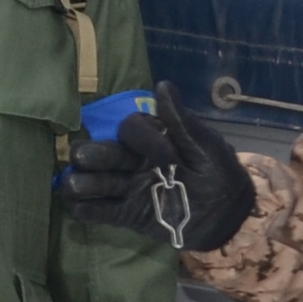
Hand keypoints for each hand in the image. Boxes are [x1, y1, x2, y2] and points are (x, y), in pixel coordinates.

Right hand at [59, 104, 257, 252]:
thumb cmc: (220, 173)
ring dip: (82, 182)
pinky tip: (77, 206)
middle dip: (93, 154)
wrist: (229, 216)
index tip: (168, 157)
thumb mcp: (206, 146)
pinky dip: (85, 209)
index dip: (142, 138)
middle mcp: (133, 161)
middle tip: (82, 157)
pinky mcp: (127, 215)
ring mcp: (128, 188)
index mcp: (152, 140)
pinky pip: (100, 212)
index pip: (131, 129)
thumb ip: (181, 121)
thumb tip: (163, 85)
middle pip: (104, 153)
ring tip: (73, 185)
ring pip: (97, 181)